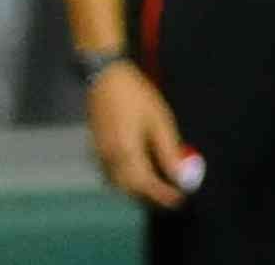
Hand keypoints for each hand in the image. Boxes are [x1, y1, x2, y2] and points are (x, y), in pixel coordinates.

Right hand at [87, 61, 188, 208]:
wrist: (105, 75)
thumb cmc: (135, 94)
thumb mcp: (159, 120)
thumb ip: (169, 151)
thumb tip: (180, 176)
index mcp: (126, 149)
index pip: (146, 183)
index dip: (163, 194)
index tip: (179, 197)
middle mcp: (110, 155)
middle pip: (129, 187)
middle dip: (149, 193)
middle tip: (168, 190)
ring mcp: (99, 150)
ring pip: (117, 181)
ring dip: (135, 186)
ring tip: (154, 179)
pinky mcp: (95, 145)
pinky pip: (108, 170)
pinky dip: (123, 175)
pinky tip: (135, 165)